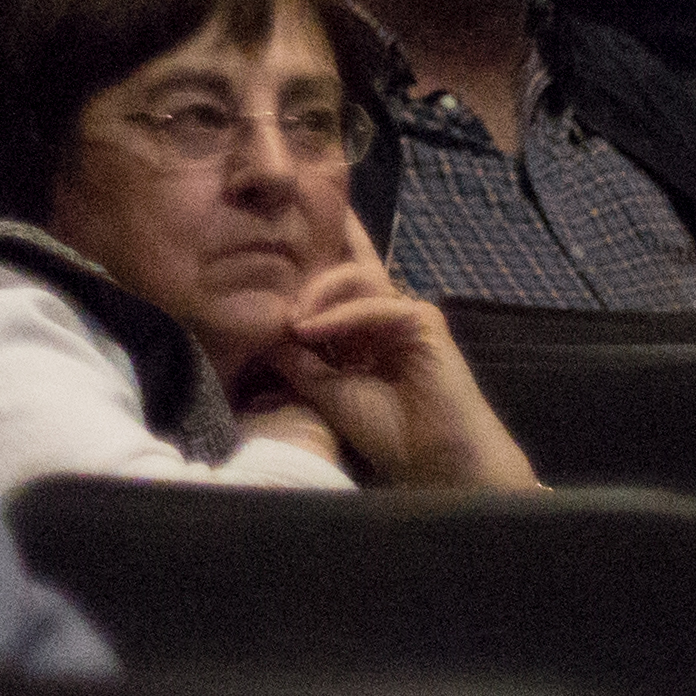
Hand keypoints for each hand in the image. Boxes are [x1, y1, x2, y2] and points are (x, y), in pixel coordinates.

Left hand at [254, 200, 536, 488]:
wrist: (433, 461)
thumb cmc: (386, 430)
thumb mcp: (323, 388)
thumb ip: (296, 355)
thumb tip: (262, 325)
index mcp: (360, 329)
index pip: (334, 280)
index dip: (312, 256)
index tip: (276, 235)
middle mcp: (382, 314)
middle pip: (345, 265)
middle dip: (309, 261)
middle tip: (276, 287)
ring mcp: (404, 313)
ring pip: (355, 278)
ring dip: (316, 294)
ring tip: (293, 322)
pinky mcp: (422, 320)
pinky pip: (373, 304)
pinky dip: (339, 315)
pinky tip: (309, 328)